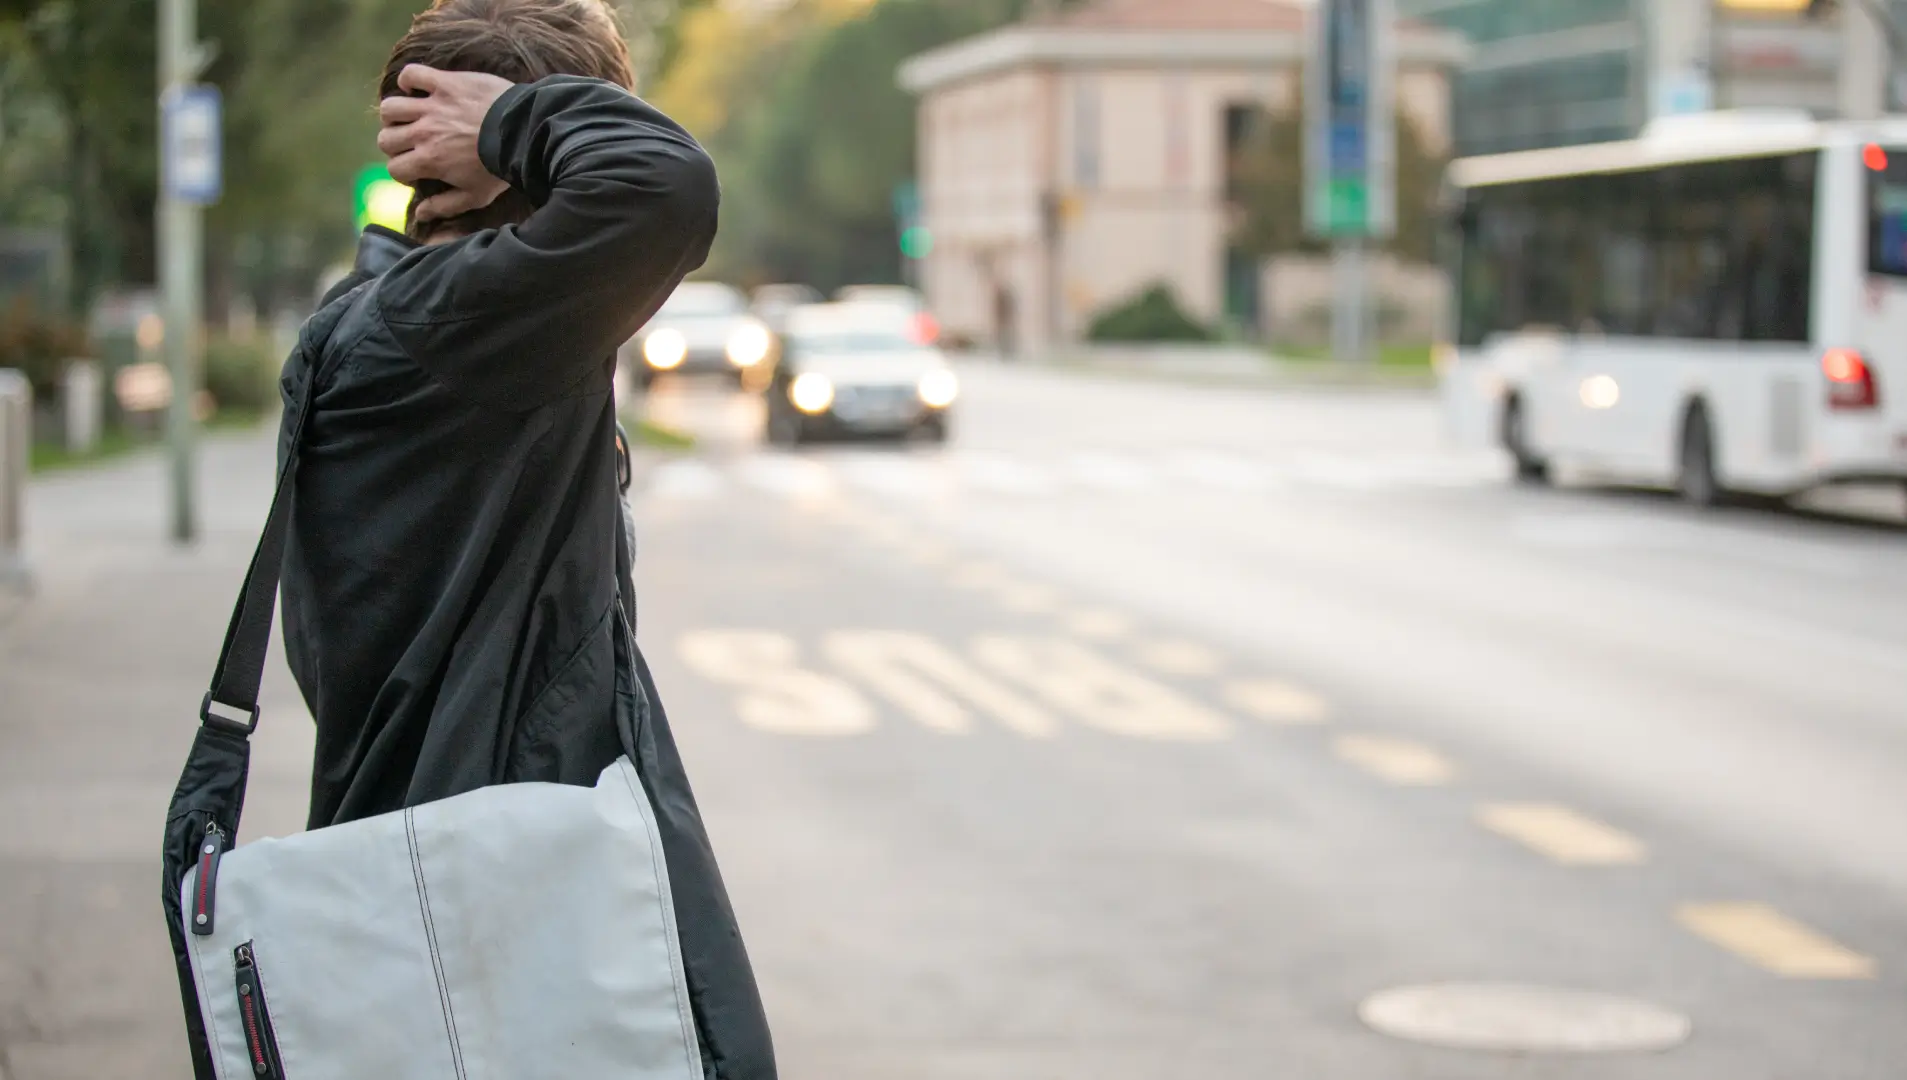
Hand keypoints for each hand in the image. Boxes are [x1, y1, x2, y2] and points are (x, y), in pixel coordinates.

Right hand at [378, 65, 513, 221]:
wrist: (523, 134)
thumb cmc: (500, 168)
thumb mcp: (475, 196)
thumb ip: (445, 206)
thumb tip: (419, 215)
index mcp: (429, 160)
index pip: (394, 168)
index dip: (403, 171)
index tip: (417, 169)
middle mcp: (424, 133)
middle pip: (386, 139)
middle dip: (396, 145)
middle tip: (412, 144)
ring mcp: (432, 106)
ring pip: (390, 108)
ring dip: (396, 114)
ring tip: (410, 116)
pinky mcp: (445, 83)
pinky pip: (411, 74)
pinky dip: (410, 80)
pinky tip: (419, 89)